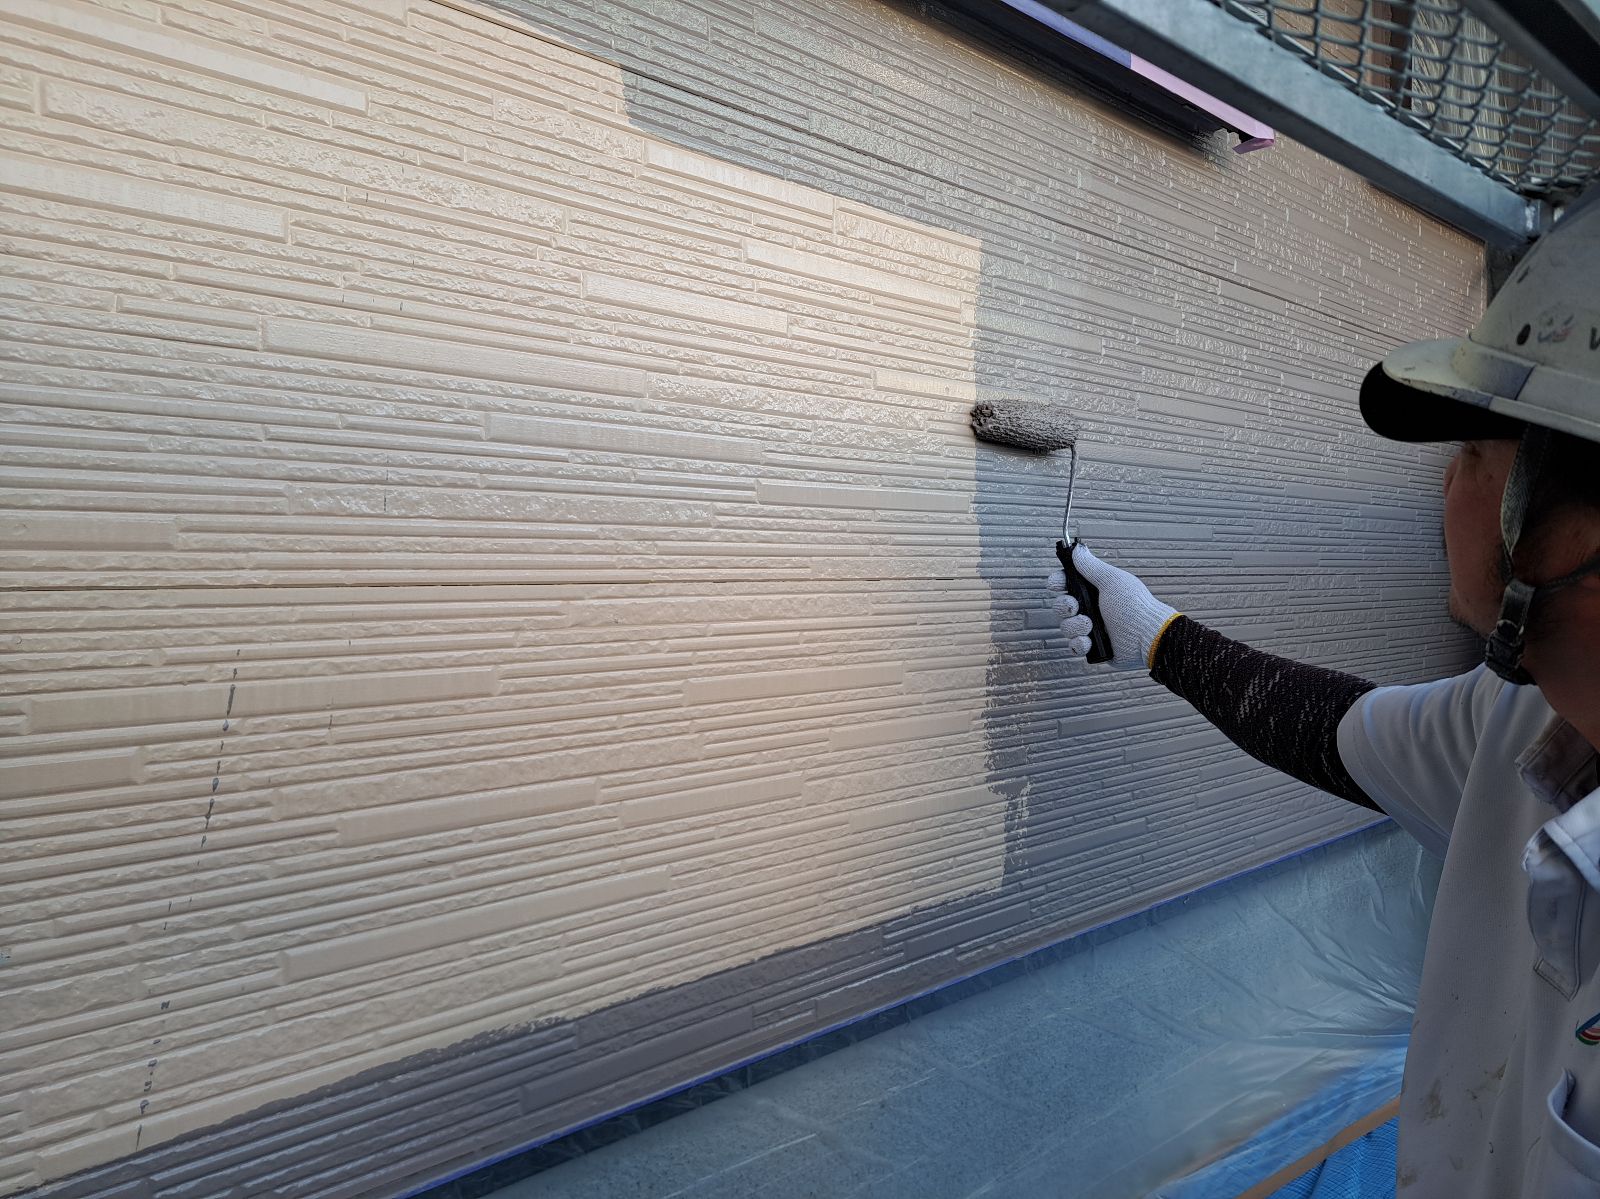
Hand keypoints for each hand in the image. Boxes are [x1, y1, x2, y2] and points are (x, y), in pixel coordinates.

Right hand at [1046, 542, 1179, 670]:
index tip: (1058, 584)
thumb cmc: (1135, 607)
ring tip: (1090, 625)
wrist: (1147, 637)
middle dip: (1065, 606)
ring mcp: (1091, 628)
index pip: (1067, 583)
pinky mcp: (1093, 646)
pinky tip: (1090, 640)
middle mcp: (1091, 607)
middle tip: (1075, 607)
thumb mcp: (1112, 581)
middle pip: (1061, 605)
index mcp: (1095, 590)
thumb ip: (1090, 566)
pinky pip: (1074, 646)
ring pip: (1066, 626)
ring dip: (1075, 626)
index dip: (1059, 582)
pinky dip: (1079, 643)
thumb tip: (1078, 550)